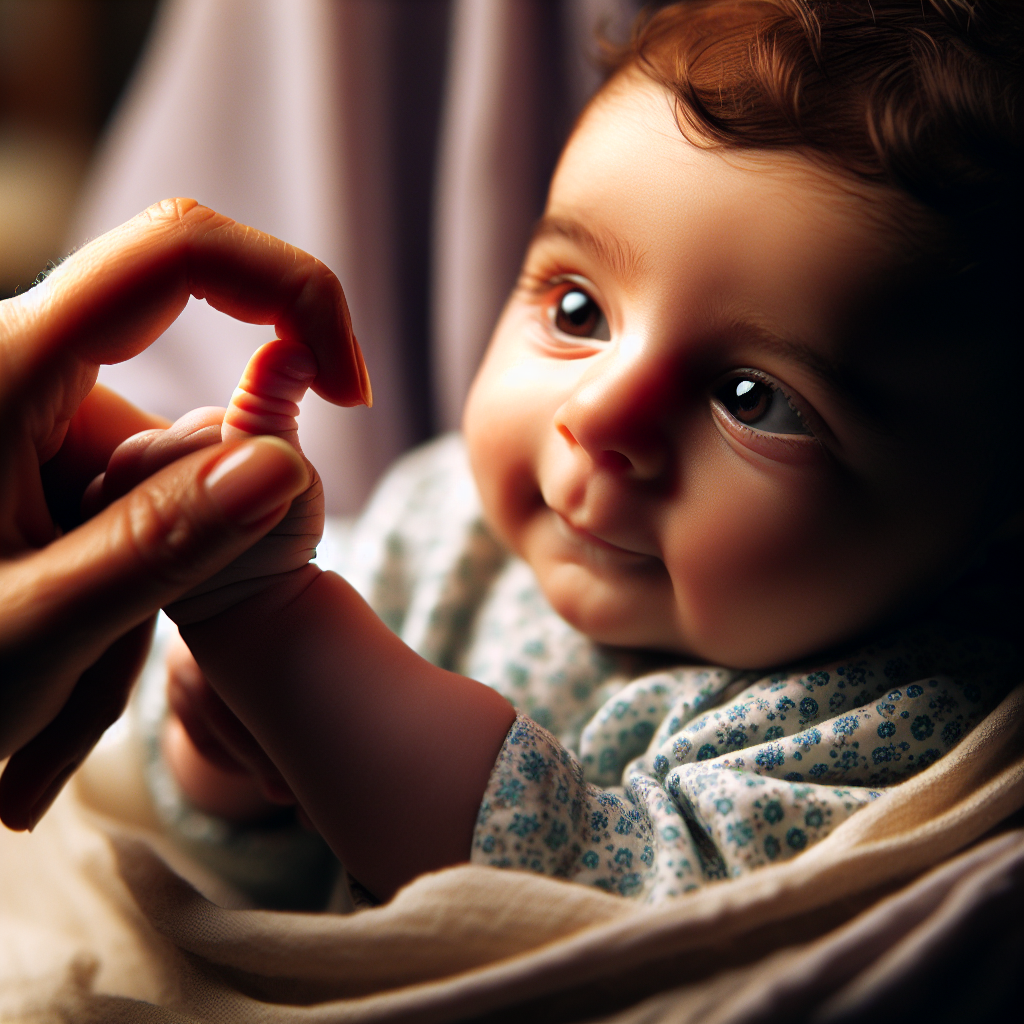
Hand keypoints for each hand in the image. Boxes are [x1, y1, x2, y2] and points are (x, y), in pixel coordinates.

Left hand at [0, 198, 368, 830]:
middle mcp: (16, 351)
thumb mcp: (33, 628)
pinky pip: (137, 444)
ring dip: (179, 509)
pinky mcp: (35, 423)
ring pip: (163, 407)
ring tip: (91, 622)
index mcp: (3, 367)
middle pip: (183, 319)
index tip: (350, 387)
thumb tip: (280, 464)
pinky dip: (157, 515)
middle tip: (230, 547)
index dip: (291, 289)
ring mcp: (26, 386)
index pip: (177, 253)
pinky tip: (86, 597)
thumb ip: (156, 547)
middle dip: (233, 431)